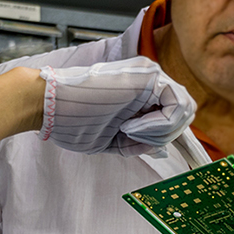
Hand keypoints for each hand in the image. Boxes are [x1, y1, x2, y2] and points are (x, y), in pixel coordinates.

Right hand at [36, 57, 195, 154]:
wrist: (49, 104)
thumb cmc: (73, 120)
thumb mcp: (113, 139)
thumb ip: (139, 142)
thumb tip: (164, 149)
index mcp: (143, 95)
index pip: (175, 115)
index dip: (175, 137)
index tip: (171, 157)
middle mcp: (151, 82)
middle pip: (185, 113)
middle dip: (166, 135)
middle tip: (133, 138)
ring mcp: (151, 76)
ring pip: (184, 110)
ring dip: (160, 131)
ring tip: (129, 132)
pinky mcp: (149, 76)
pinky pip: (175, 106)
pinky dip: (158, 124)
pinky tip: (130, 126)